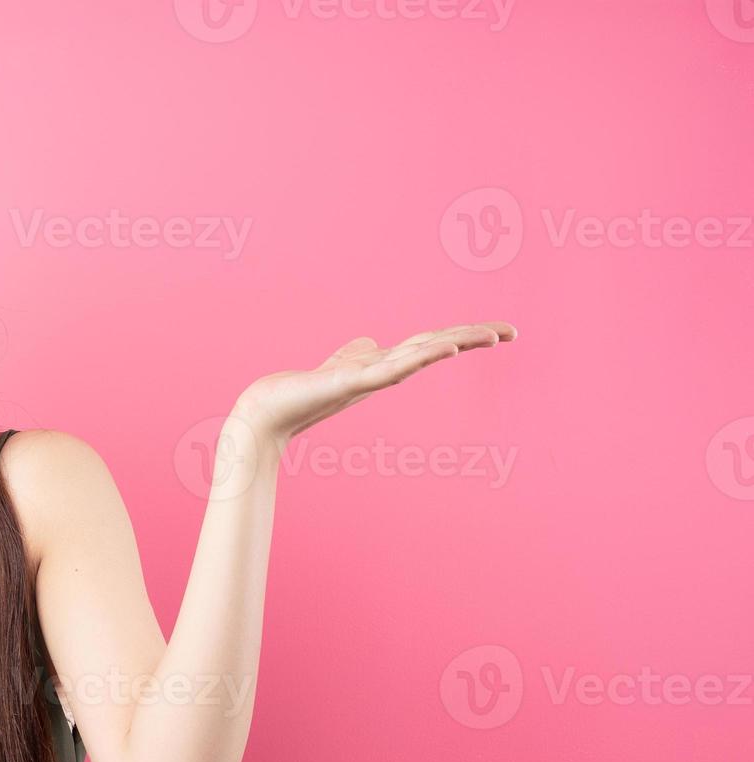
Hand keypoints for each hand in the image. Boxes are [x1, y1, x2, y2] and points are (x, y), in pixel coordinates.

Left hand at [235, 321, 517, 452]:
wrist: (269, 409)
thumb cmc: (301, 390)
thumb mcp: (339, 365)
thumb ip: (357, 354)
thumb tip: (369, 344)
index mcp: (385, 364)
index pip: (433, 342)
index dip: (466, 334)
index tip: (502, 331)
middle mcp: (384, 371)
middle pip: (437, 346)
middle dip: (473, 337)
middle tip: (513, 331)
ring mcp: (370, 378)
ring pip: (421, 356)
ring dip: (455, 344)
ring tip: (488, 335)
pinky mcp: (350, 383)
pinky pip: (392, 370)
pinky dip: (419, 359)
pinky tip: (442, 350)